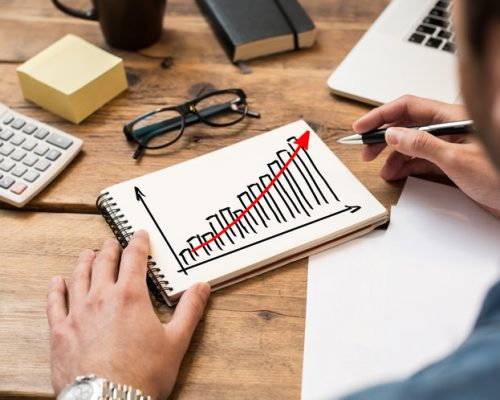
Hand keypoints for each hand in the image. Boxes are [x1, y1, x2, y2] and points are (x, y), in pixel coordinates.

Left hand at [46, 230, 210, 397]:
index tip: (139, 235)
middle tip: (114, 243)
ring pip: (79, 276)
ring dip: (85, 261)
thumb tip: (202, 288)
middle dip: (111, 249)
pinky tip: (56, 282)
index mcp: (130, 296)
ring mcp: (78, 313)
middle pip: (105, 262)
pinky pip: (55, 303)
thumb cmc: (142, 375)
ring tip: (88, 253)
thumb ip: (190, 310)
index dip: (138, 243)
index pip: (134, 258)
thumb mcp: (176, 341)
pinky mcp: (60, 331)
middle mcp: (102, 298)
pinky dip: (56, 289)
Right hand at [354, 95, 499, 215]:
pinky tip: (398, 173)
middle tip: (366, 151)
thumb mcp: (457, 159)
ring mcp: (450, 145)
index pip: (408, 108)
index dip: (381, 116)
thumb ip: (423, 145)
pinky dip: (407, 166)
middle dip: (383, 137)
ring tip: (383, 170)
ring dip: (394, 156)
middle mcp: (450, 128)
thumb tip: (394, 135)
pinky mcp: (451, 162)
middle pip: (407, 124)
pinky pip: (422, 159)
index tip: (362, 127)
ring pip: (412, 144)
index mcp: (453, 117)